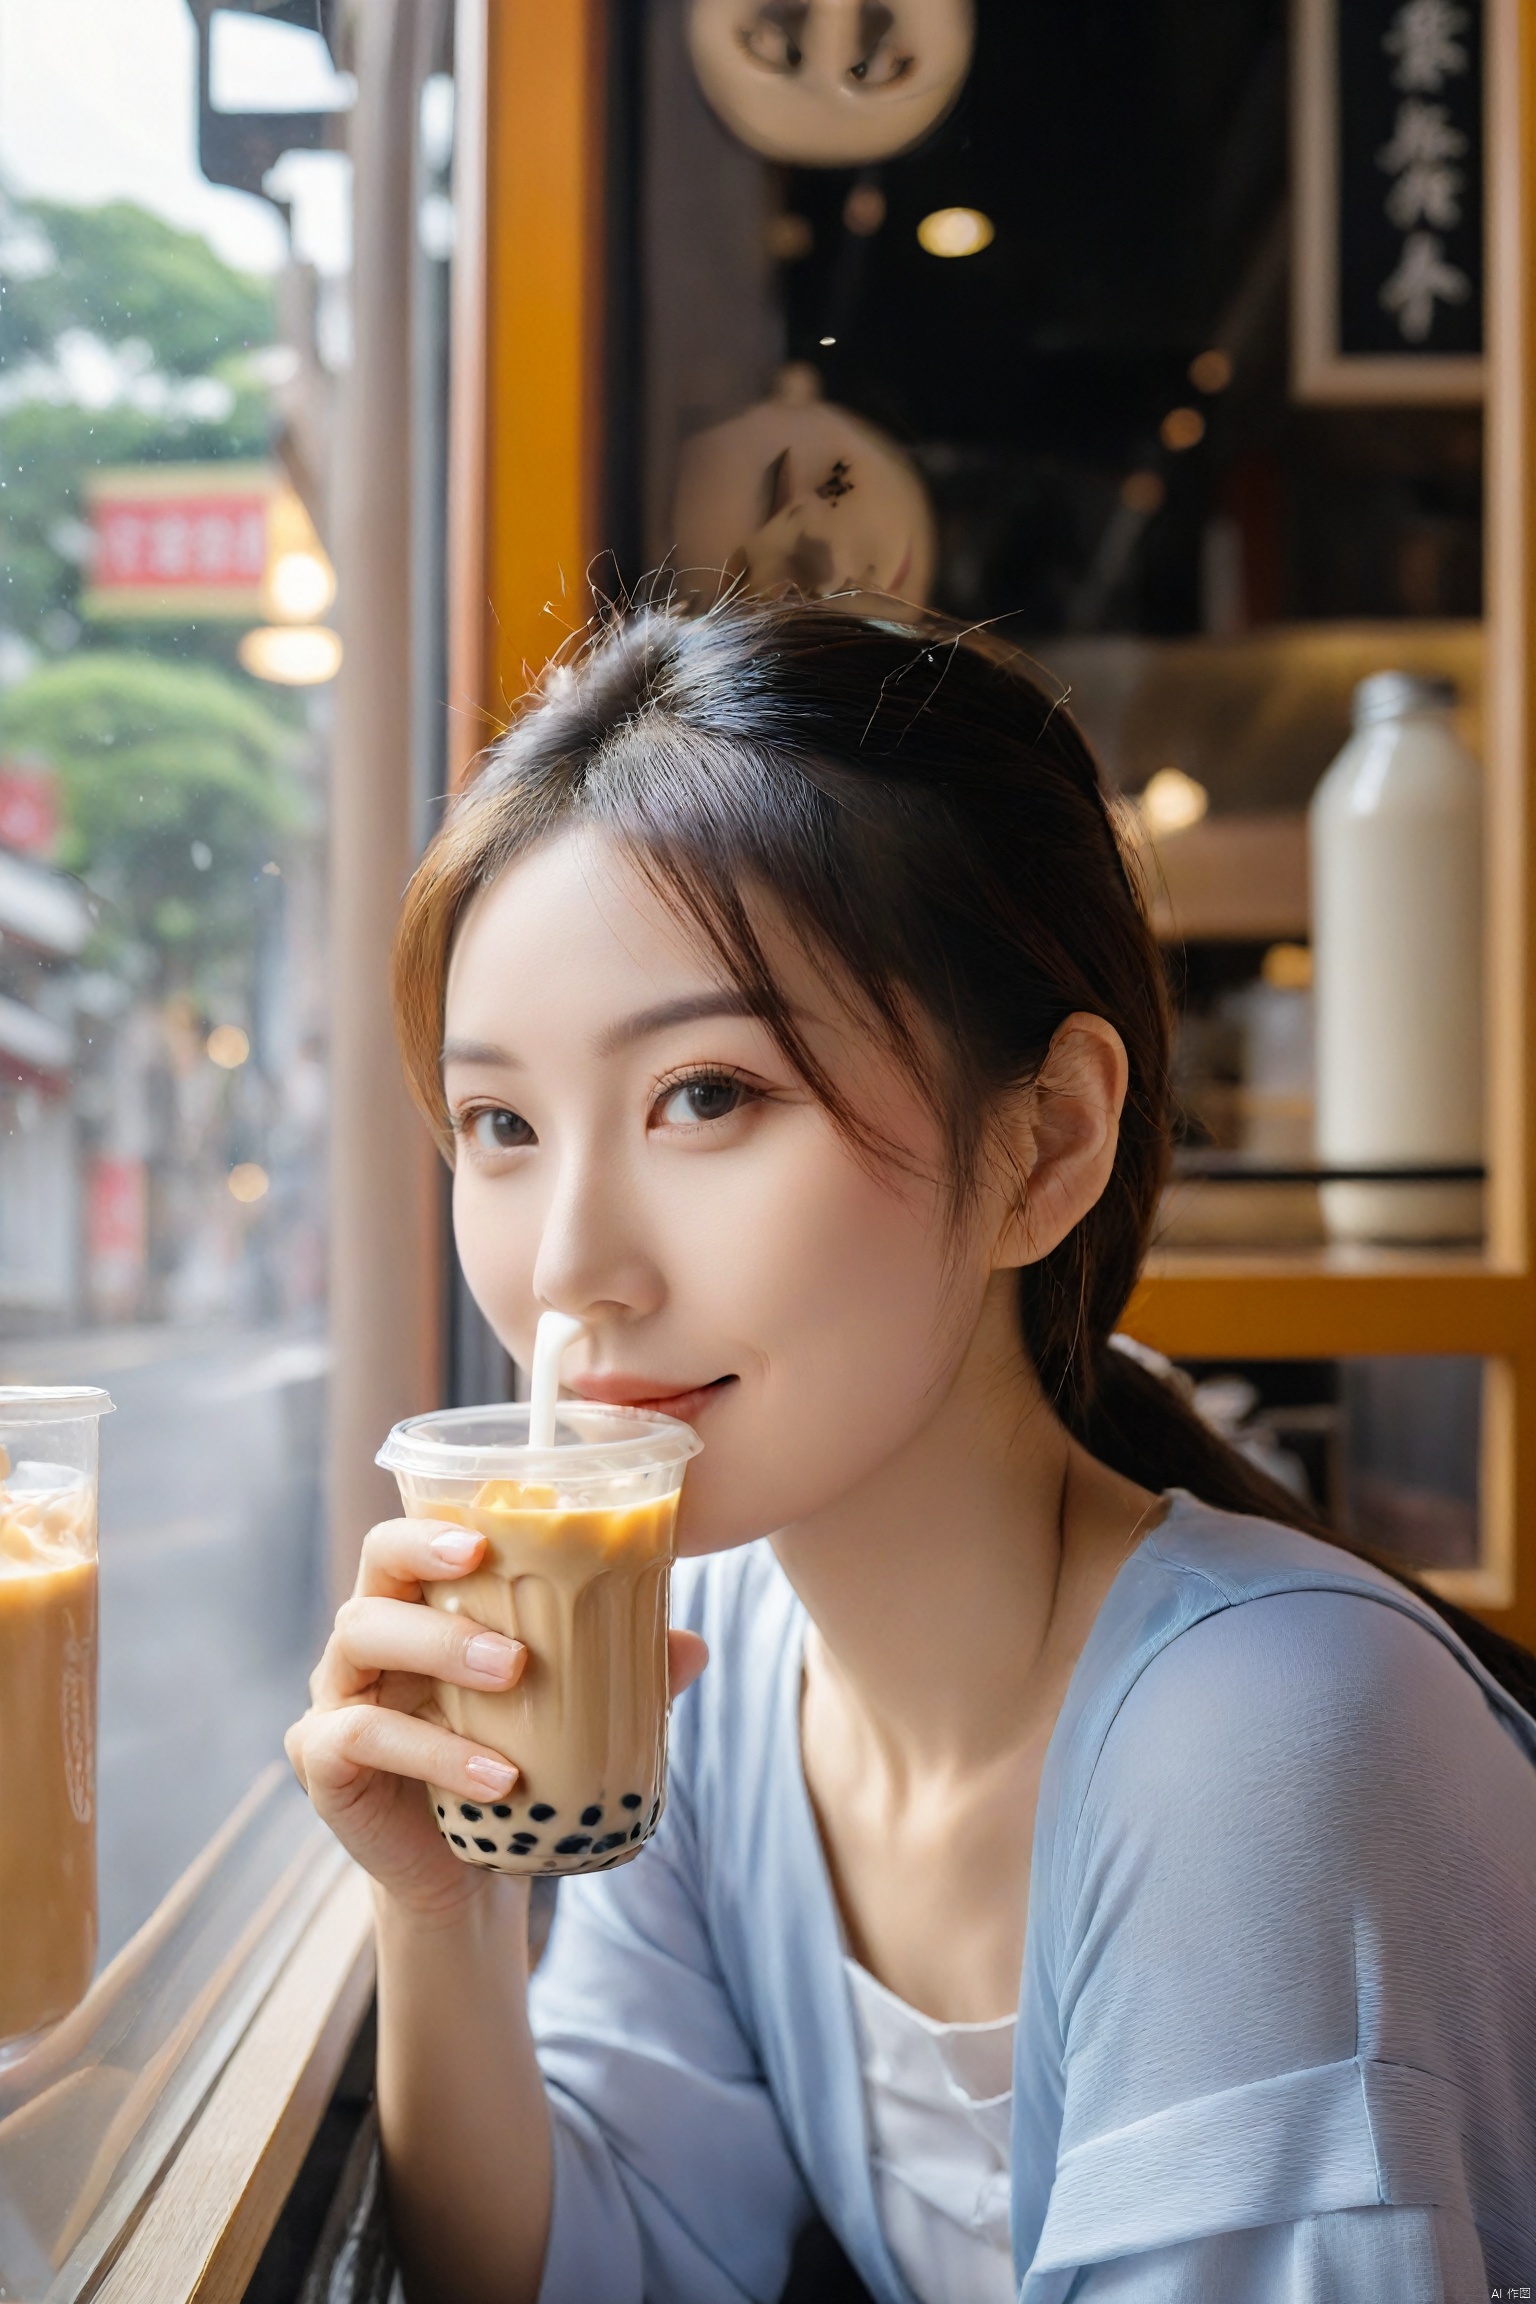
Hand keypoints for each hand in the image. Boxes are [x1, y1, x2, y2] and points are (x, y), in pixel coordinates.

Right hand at [285, 1519, 708, 1919]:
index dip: (436, 1523)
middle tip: (510, 1592)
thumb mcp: (564, 1713)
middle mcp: (368, 1636)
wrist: (463, 1874)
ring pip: (361, 1635)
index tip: (488, 1533)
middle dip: (430, 1566)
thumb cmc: (509, 1763)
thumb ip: (621, 1673)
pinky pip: (360, 1736)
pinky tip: (498, 1776)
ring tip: (517, 1675)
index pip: (412, 1536)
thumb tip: (693, 1646)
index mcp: (418, 1604)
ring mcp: (335, 1694)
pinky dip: (434, 1752)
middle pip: (375, 1569)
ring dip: (441, 1647)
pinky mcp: (322, 1760)